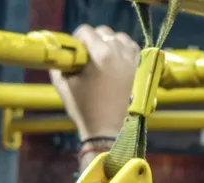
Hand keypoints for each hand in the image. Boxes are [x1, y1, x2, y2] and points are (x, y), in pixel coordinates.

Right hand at [50, 25, 139, 140]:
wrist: (109, 130)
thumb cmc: (85, 109)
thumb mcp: (64, 84)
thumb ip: (62, 63)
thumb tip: (64, 52)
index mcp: (101, 55)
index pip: (87, 31)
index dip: (77, 39)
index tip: (75, 50)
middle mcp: (121, 54)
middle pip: (105, 33)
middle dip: (94, 39)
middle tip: (88, 54)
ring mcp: (134, 63)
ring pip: (122, 39)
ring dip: (112, 43)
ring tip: (104, 57)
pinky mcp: (141, 72)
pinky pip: (135, 51)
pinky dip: (126, 51)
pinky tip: (118, 61)